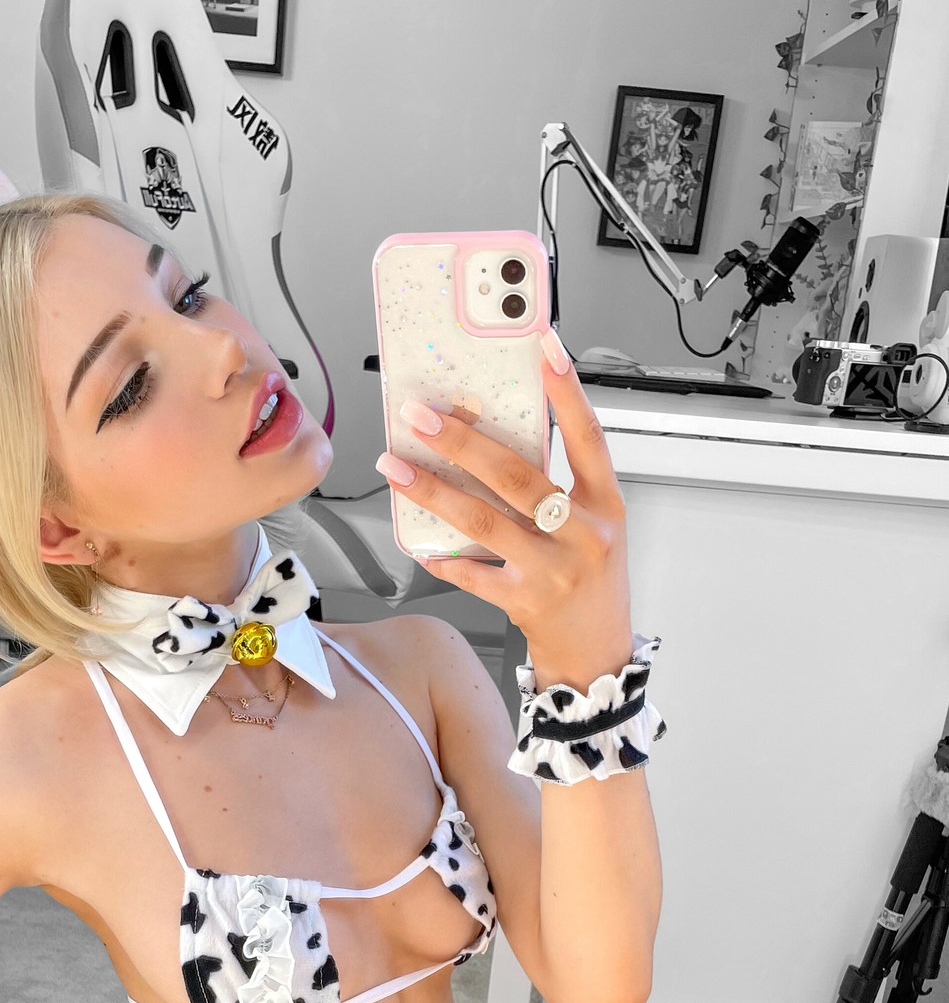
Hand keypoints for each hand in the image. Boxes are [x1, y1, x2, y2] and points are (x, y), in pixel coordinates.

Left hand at [376, 335, 633, 691]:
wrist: (598, 655)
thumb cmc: (593, 583)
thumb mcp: (594, 527)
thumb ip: (558, 488)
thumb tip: (492, 440)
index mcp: (605, 505)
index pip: (588, 437)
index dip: (568, 392)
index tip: (545, 347)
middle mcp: (581, 534)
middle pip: (517, 476)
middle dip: (463, 441)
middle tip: (421, 415)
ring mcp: (552, 570)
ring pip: (484, 521)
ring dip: (434, 491)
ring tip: (396, 466)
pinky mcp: (524, 602)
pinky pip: (473, 575)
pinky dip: (445, 559)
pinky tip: (419, 544)